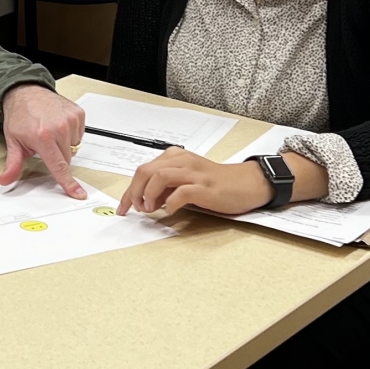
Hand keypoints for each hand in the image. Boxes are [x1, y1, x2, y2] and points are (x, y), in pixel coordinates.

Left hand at [0, 85, 86, 198]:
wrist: (25, 91)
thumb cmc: (20, 115)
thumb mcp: (13, 141)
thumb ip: (13, 163)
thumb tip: (5, 179)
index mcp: (43, 137)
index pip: (59, 167)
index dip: (68, 183)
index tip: (78, 193)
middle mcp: (59, 128)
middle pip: (66, 159)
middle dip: (56, 157)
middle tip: (43, 144)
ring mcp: (70, 120)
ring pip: (73, 147)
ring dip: (63, 145)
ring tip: (50, 132)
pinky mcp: (78, 114)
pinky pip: (79, 135)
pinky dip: (70, 134)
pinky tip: (58, 125)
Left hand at [117, 148, 273, 216]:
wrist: (245, 184)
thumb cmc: (215, 183)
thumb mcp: (185, 180)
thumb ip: (165, 186)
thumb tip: (144, 200)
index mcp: (175, 157)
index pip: (143, 170)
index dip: (129, 190)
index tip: (124, 207)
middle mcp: (182, 161)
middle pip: (146, 171)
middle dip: (134, 192)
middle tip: (137, 209)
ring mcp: (194, 173)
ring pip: (159, 177)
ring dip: (149, 195)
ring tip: (151, 209)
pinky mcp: (205, 187)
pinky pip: (181, 192)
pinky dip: (170, 203)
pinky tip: (170, 210)